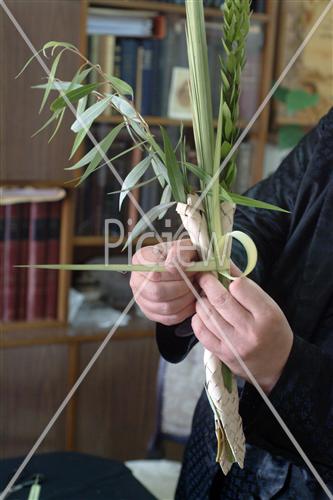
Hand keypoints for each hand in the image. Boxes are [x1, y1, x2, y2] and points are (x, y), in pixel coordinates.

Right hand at [130, 240, 197, 325]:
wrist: (183, 267)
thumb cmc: (183, 255)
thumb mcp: (184, 246)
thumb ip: (179, 252)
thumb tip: (171, 267)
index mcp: (141, 259)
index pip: (154, 272)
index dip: (175, 273)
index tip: (191, 268)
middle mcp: (136, 280)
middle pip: (157, 292)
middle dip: (182, 288)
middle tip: (195, 280)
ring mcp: (141, 298)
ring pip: (164, 307)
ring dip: (185, 299)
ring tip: (194, 288)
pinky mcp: (151, 313)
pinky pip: (169, 318)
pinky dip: (185, 311)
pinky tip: (192, 299)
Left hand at [192, 273, 293, 392]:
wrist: (278, 365)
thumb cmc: (273, 329)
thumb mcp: (268, 305)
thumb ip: (246, 285)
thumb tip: (225, 262)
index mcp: (266, 315)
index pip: (240, 287)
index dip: (229, 278)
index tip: (222, 273)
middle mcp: (250, 331)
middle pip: (220, 300)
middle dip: (207, 283)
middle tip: (203, 277)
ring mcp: (234, 344)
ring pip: (207, 314)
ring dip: (201, 300)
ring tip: (203, 296)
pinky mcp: (222, 354)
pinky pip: (201, 331)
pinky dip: (198, 318)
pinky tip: (202, 313)